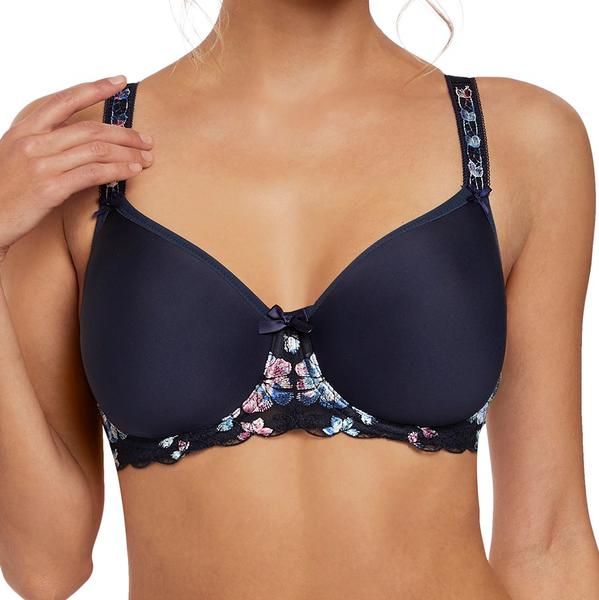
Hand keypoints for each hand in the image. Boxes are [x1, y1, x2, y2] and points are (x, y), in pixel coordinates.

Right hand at [0, 75, 153, 261]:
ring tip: (147, 158)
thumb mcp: (18, 156)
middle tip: (147, 140)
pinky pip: (92, 173)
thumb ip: (45, 144)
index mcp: (25, 130)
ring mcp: (41, 164)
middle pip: (90, 128)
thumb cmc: (5, 191)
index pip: (65, 100)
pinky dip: (117, 170)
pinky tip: (132, 171)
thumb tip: (80, 140)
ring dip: (128, 153)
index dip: (96, 88)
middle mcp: (33, 142)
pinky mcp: (50, 188)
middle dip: (125, 133)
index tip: (119, 82)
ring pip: (96, 149)